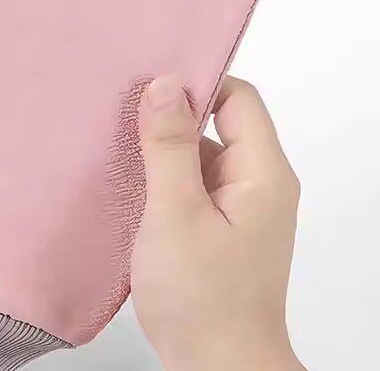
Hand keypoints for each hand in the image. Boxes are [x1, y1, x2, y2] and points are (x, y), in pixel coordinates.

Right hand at [132, 77, 304, 370]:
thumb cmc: (202, 297)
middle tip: (124, 108)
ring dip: (164, 147)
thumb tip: (165, 82)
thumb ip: (170, 146)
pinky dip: (165, 176)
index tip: (149, 82)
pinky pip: (194, 182)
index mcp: (262, 172)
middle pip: (220, 122)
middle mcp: (257, 183)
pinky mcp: (219, 227)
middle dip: (173, 114)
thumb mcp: (176, 213)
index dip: (198, 82)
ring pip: (202, 153)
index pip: (238, 97)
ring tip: (118, 141)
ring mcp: (239, 207)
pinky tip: (130, 178)